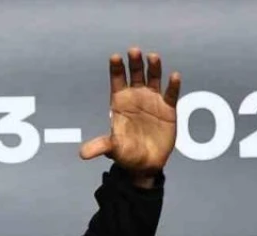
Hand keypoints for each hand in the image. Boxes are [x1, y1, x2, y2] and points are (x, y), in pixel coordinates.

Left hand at [79, 47, 181, 177]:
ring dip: (154, 68)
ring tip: (153, 57)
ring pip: (153, 79)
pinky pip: (171, 94)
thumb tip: (82, 154)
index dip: (116, 69)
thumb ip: (100, 146)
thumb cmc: (126, 153)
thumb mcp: (113, 149)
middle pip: (135, 75)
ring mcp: (153, 101)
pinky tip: (174, 76)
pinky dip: (173, 85)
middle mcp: (136, 97)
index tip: (115, 57)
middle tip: (133, 51)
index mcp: (120, 102)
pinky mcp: (168, 109)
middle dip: (134, 63)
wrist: (146, 163)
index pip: (117, 81)